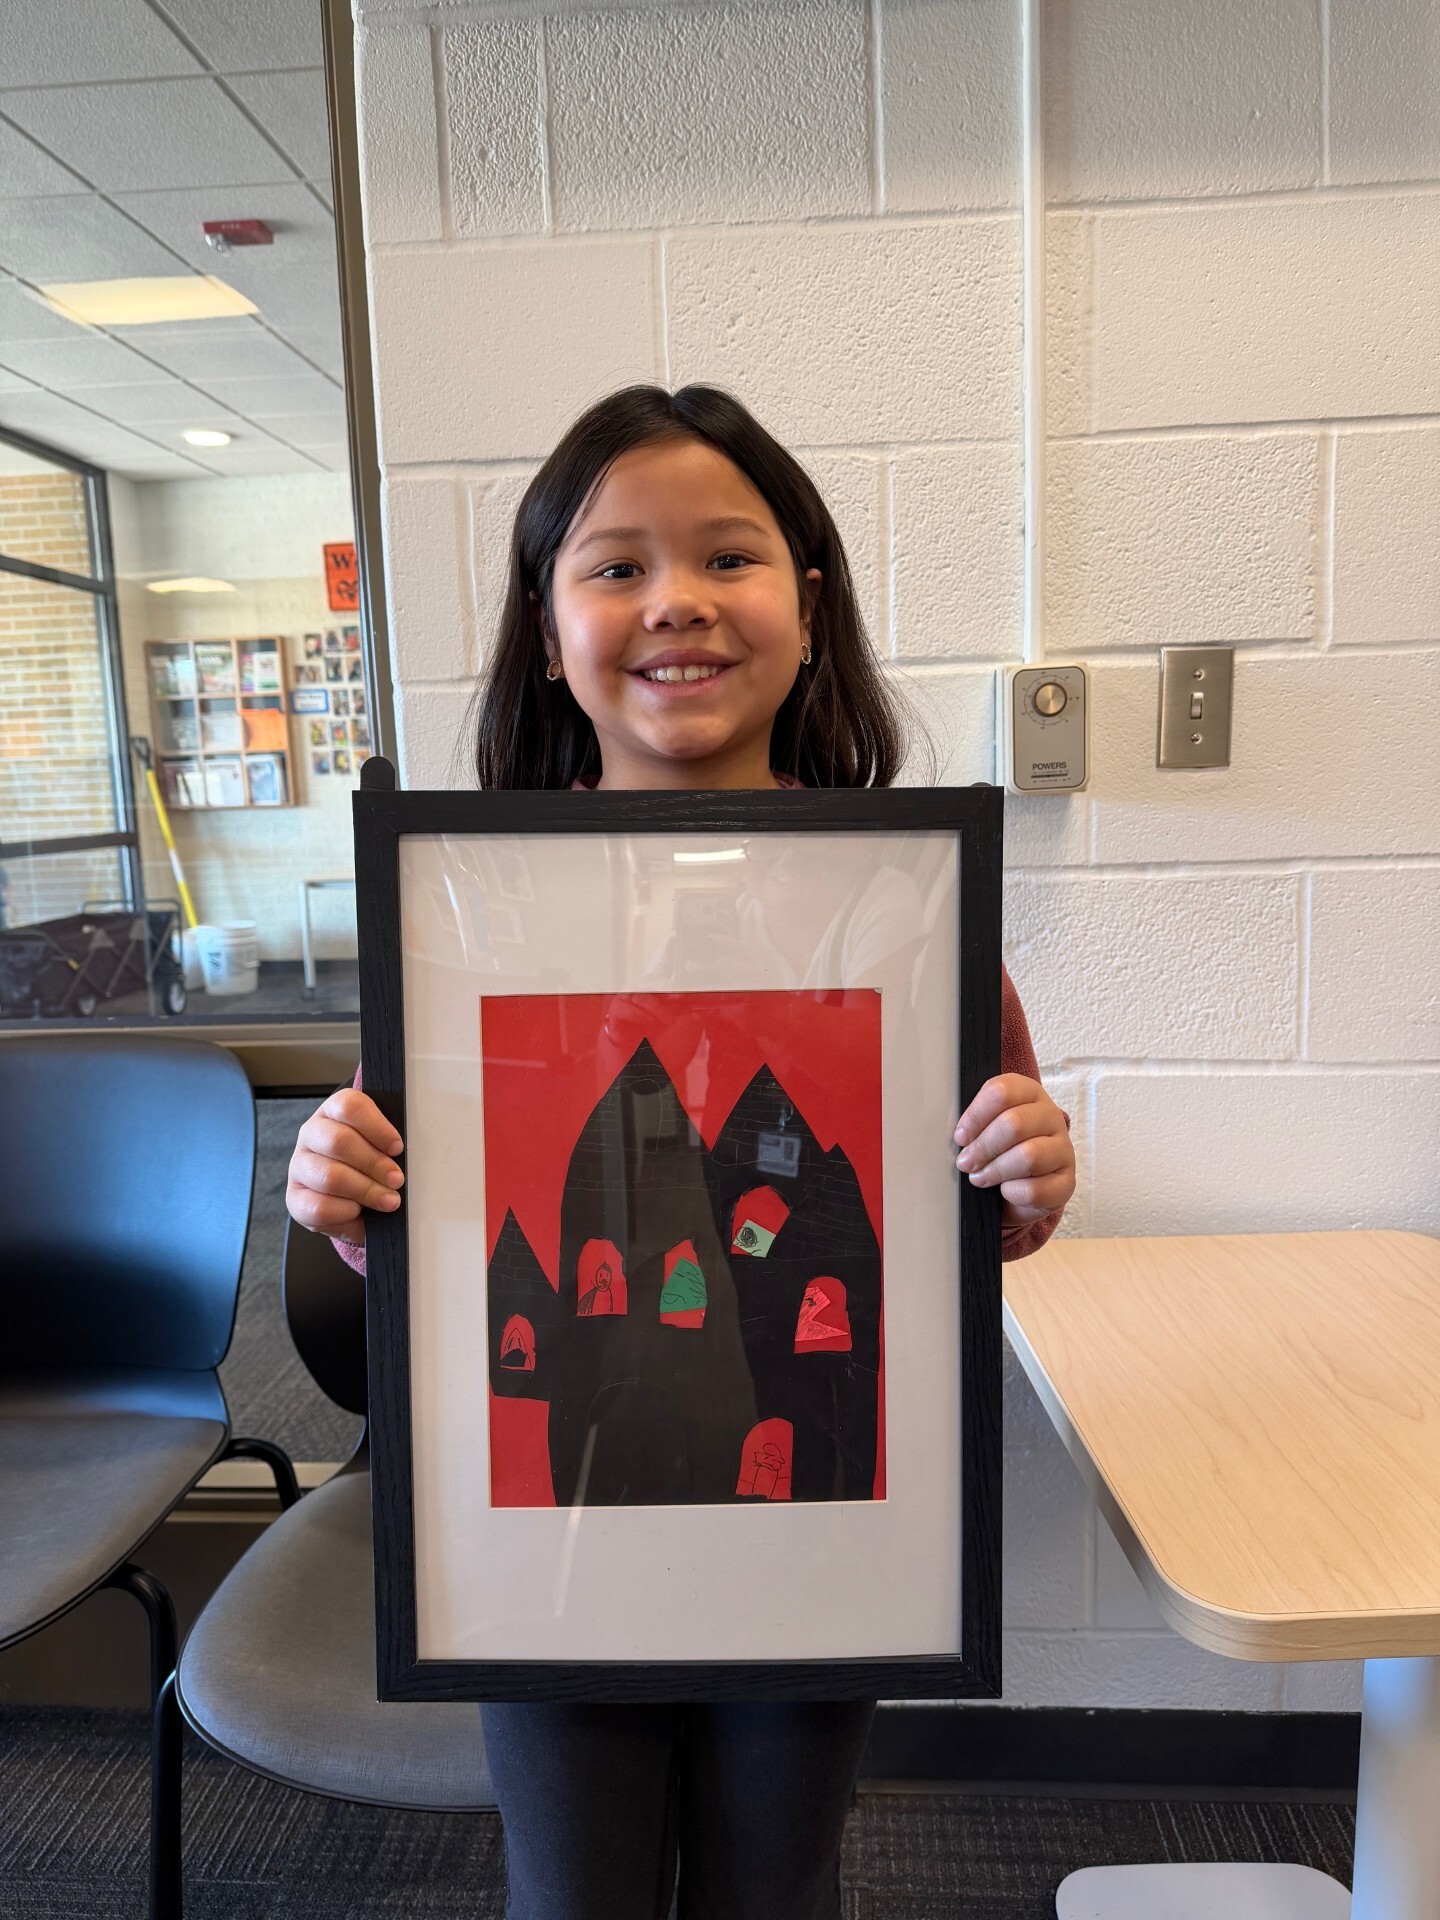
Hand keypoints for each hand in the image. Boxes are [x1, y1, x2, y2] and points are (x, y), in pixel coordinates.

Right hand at [286, 1088, 404, 1246]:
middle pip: (340, 1141)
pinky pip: (320, 1207)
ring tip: (389, 1200)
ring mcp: (300, 1166)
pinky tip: (360, 1211)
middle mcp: (312, 1134)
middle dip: (374, 1163)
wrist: (353, 1200)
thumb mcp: (381, 1147)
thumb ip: (389, 1143)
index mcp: (333, 1112)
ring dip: (366, 1190)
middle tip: (397, 1179)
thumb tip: (403, 1155)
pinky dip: (346, 1211)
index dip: (377, 1127)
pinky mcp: (296, 1199)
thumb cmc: (370, 1165)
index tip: (398, 1147)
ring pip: (331, 1176)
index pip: (349, 1106)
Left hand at [953, 1074, 1074, 1229]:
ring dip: (996, 1171)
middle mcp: (1051, 1117)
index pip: (1002, 1092)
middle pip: (1014, 1124)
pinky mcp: (1067, 1183)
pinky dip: (1012, 1193)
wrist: (1018, 1189)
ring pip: (1028, 1157)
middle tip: (966, 1162)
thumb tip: (961, 1137)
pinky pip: (1035, 1189)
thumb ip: (974, 1124)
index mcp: (1029, 1094)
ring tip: (980, 1178)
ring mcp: (1064, 1150)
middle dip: (983, 1147)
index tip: (961, 1136)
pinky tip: (1005, 1190)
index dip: (976, 1116)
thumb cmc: (998, 1152)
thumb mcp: (985, 1129)